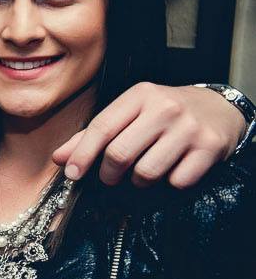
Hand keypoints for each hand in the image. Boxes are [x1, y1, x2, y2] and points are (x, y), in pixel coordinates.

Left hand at [53, 83, 243, 187]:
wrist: (218, 108)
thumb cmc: (164, 113)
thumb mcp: (129, 113)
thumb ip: (93, 134)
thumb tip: (59, 158)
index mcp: (140, 95)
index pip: (102, 127)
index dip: (82, 154)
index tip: (72, 174)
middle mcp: (165, 108)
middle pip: (120, 154)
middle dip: (108, 174)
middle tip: (109, 177)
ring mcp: (189, 128)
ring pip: (147, 172)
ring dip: (138, 181)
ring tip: (142, 172)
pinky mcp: (209, 147)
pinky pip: (177, 181)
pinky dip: (169, 183)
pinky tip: (171, 169)